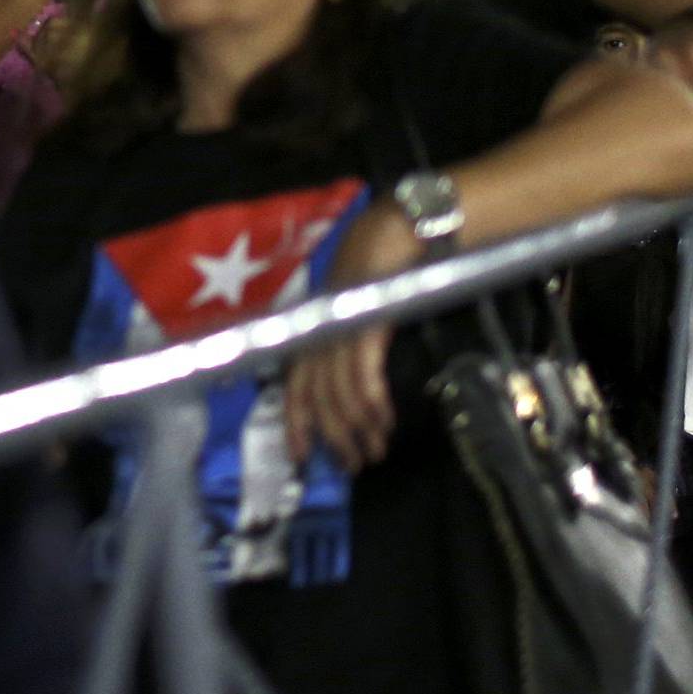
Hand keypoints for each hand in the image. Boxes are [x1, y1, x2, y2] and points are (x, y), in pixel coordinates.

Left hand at [283, 200, 415, 472]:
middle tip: (354, 466)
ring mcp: (339, 326)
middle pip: (317, 396)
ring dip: (358, 426)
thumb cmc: (380, 267)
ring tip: (376, 450)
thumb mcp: (356, 308)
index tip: (300, 458)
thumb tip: (355, 385)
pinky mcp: (364, 321)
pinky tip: (383, 420)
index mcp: (312, 329)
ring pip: (339, 391)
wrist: (398, 227)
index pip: (295, 385)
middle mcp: (318, 331)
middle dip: (334, 436)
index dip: (296, 423)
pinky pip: (362, 372)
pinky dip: (372, 400)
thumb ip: (348, 341)